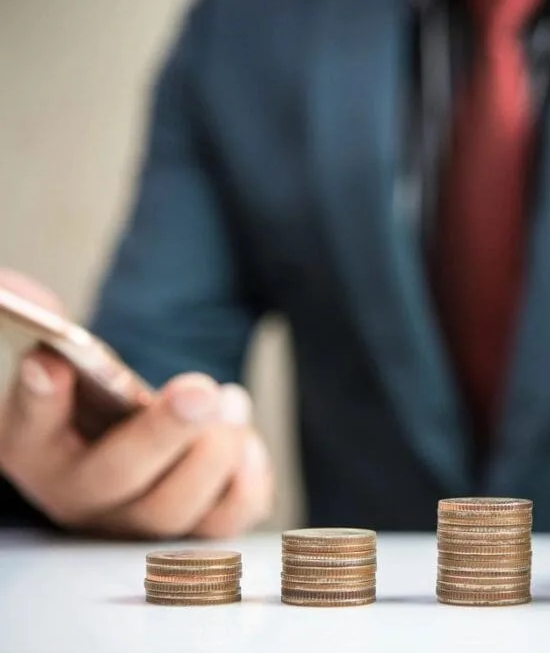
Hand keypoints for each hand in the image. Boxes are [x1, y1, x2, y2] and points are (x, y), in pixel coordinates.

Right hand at [0, 270, 272, 538]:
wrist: (130, 439)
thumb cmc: (92, 399)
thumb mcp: (64, 360)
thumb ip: (46, 327)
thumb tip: (24, 295)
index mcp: (34, 448)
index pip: (26, 428)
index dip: (38, 398)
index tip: (50, 361)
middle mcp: (79, 496)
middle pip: (115, 478)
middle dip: (162, 432)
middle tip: (199, 391)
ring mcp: (135, 523)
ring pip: (174, 509)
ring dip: (215, 452)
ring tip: (231, 399)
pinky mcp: (190, 532)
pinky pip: (224, 522)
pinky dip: (247, 483)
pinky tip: (247, 439)